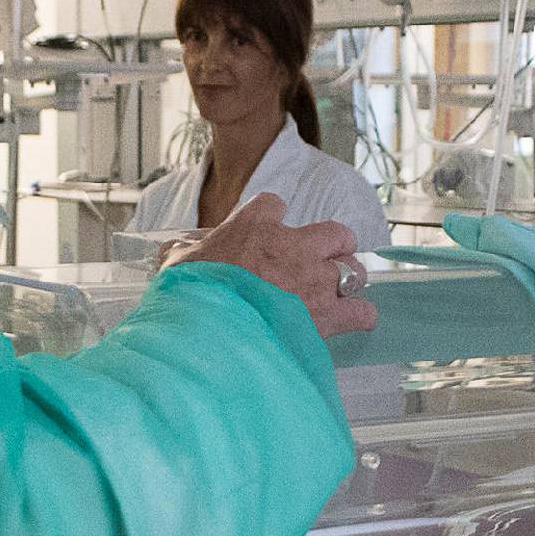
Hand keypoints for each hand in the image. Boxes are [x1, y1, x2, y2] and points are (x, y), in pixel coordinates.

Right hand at [165, 193, 376, 337]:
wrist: (209, 330)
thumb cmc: (191, 293)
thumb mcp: (178, 262)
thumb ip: (182, 252)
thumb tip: (173, 250)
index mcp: (255, 226)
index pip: (273, 205)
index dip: (271, 219)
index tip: (267, 233)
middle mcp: (294, 246)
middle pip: (336, 233)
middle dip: (333, 248)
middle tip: (320, 263)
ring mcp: (315, 279)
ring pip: (354, 269)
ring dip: (348, 280)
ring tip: (338, 292)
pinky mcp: (327, 314)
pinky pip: (362, 311)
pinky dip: (360, 316)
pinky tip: (351, 319)